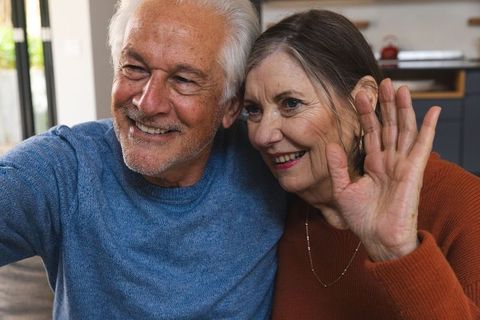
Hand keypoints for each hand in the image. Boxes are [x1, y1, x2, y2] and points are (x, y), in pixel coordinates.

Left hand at [326, 78, 440, 260]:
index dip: (365, 113)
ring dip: (403, 108)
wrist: (377, 238)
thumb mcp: (342, 190)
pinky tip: (433, 110)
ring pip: (404, 129)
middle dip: (385, 104)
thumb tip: (331, 144)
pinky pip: (423, 145)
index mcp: (373, 163)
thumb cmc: (361, 218)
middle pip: (389, 125)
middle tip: (381, 82)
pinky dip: (429, 127)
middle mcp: (389, 160)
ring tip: (399, 88)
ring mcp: (403, 164)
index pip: (370, 131)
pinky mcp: (414, 171)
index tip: (357, 94)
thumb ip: (337, 166)